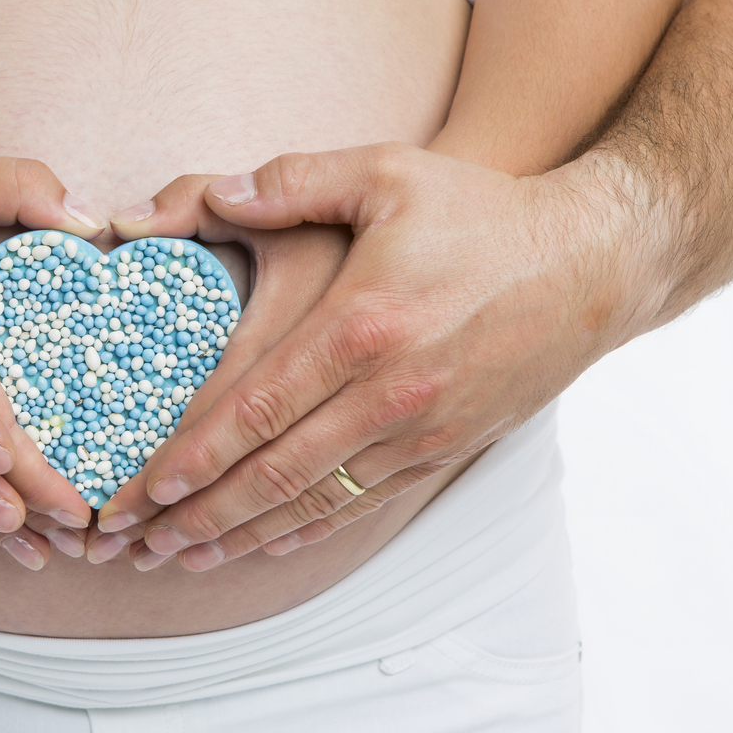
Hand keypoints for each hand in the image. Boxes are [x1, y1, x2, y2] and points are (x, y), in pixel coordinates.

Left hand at [113, 143, 652, 570]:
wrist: (595, 262)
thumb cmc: (483, 214)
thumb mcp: (388, 173)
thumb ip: (294, 182)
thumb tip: (218, 196)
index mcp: (360, 327)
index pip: (254, 409)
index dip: (193, 457)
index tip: (142, 488)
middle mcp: (388, 393)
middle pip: (273, 474)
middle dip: (197, 515)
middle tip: (136, 544)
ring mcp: (421, 431)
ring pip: (315, 501)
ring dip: (242, 536)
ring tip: (184, 558)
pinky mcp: (447, 448)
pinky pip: (364, 502)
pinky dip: (309, 530)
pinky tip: (267, 544)